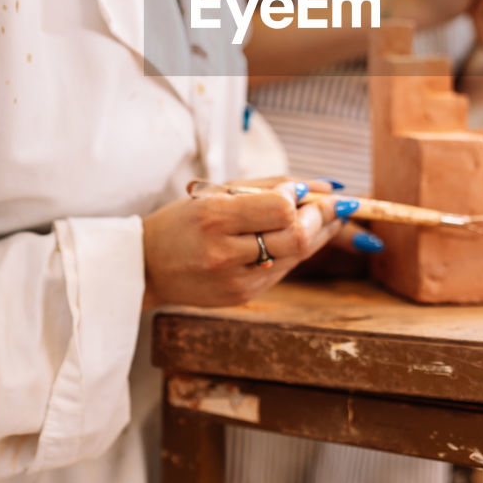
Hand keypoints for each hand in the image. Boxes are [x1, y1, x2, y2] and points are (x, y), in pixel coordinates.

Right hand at [142, 178, 341, 308]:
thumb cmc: (183, 221)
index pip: (279, 209)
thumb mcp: (218, 192)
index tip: (305, 190)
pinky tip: (301, 236)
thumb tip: (324, 185)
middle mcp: (225, 253)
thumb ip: (271, 186)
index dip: (300, 198)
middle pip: (296, 238)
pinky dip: (297, 251)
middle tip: (335, 203)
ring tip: (330, 216)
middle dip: (323, 217)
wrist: (147, 266)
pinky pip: (283, 270)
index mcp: (214, 218)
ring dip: (320, 234)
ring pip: (296, 256)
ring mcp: (235, 281)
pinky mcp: (242, 296)